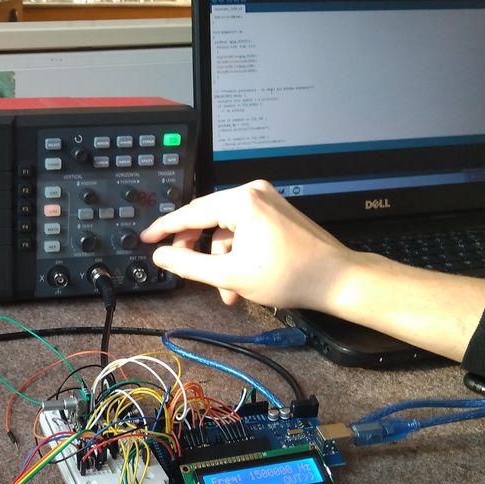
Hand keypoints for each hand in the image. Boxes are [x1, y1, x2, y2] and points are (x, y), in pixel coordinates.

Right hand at [140, 180, 351, 309]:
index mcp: (241, 201)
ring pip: (226, 229)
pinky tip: (241, 280)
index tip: (147, 238)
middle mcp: (254, 192)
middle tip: (182, 268)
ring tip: (227, 291)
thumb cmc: (289, 276)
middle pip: (207, 218)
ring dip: (220, 260)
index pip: (190, 213)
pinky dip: (237, 254)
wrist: (337, 279)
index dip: (165, 228)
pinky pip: (243, 229)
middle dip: (196, 250)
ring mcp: (267, 201)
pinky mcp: (276, 212)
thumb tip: (162, 256)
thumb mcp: (229, 275)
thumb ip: (188, 265)